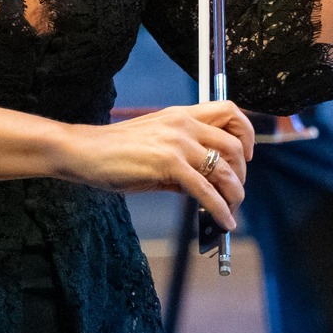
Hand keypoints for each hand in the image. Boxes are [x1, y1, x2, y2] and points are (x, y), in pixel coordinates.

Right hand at [57, 100, 254, 232]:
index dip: (245, 132)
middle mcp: (184, 124)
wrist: (85, 152)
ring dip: (235, 193)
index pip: (228, 111)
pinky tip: (222, 220)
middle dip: (242, 171)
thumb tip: (206, 185)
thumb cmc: (115, 151)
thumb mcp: (155, 145)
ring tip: (232, 209)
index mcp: (181, 115)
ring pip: (224, 168)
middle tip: (236, 189)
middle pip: (233, 144)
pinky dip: (219, 208)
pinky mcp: (169, 165)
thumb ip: (183, 160)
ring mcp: (177, 143)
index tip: (246, 153)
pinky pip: (205, 190)